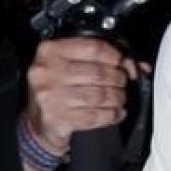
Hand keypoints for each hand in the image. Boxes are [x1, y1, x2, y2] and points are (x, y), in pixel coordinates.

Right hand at [21, 38, 139, 155]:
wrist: (38, 123)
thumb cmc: (55, 90)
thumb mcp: (68, 66)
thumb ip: (97, 59)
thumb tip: (132, 64)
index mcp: (50, 52)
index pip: (93, 47)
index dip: (114, 55)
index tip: (121, 62)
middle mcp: (47, 72)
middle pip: (99, 72)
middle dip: (118, 79)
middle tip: (121, 83)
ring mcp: (51, 97)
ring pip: (100, 95)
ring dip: (117, 98)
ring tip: (119, 99)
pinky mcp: (58, 119)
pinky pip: (95, 116)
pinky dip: (111, 115)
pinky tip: (115, 113)